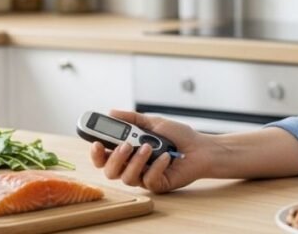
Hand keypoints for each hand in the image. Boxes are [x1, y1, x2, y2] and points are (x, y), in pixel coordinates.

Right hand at [89, 109, 209, 193]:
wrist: (201, 147)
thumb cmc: (179, 136)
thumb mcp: (154, 122)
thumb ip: (132, 119)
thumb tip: (112, 112)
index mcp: (129, 152)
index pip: (104, 157)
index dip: (96, 153)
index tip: (96, 143)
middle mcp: (133, 166)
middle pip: (110, 171)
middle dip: (115, 158)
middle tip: (126, 145)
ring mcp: (144, 177)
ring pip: (127, 178)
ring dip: (136, 161)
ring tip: (149, 147)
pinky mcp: (158, 185)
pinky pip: (149, 181)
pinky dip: (156, 167)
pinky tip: (165, 156)